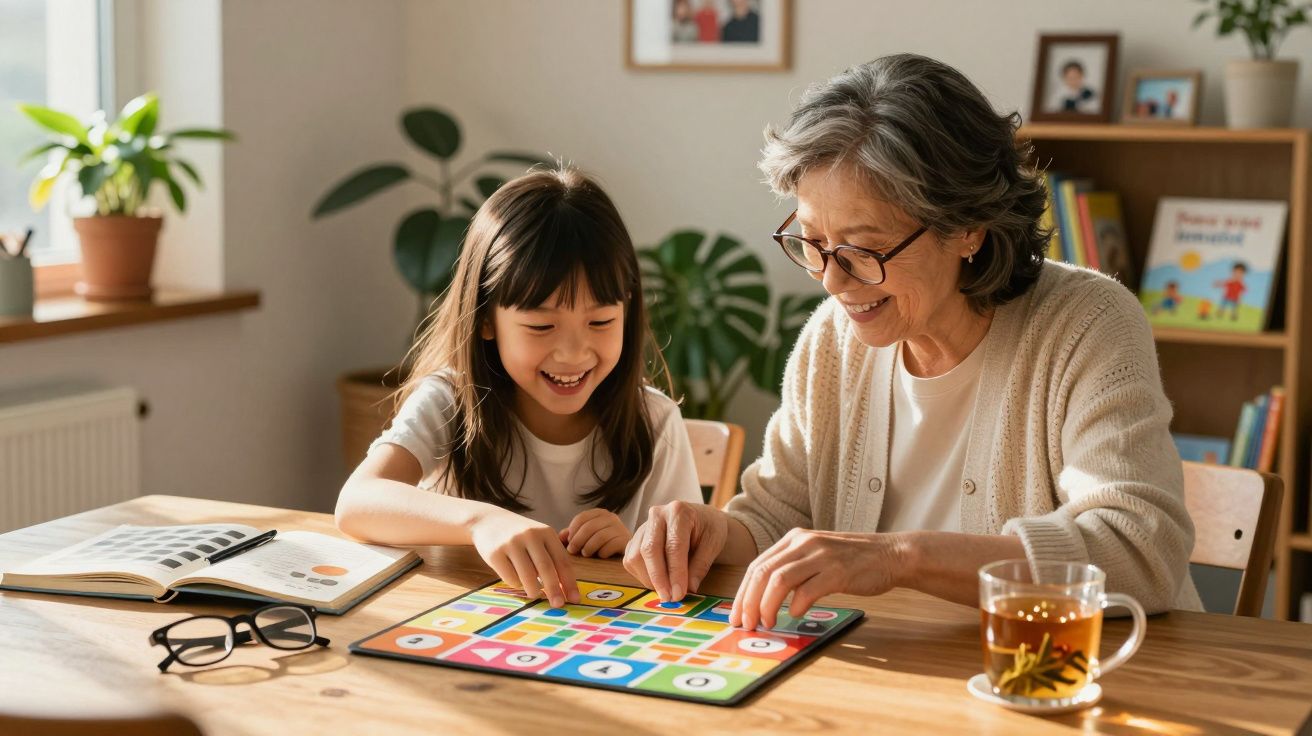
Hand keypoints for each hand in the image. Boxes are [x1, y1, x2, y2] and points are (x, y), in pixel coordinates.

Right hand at [470, 509, 579, 606]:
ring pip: (528, 575)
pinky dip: (517, 584)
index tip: (575, 599)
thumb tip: (565, 589)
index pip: (562, 561)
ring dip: (534, 590)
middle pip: (546, 568)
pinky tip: (516, 580)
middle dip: (554, 590)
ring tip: (535, 594)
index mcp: (546, 532)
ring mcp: (512, 543)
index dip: (569, 582)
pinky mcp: (495, 553)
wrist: (488, 521)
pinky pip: (510, 577)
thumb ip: (552, 557)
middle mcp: (530, 535)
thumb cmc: (520, 535)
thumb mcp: (539, 538)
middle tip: (558, 604)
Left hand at [560, 509, 630, 558]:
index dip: (572, 530)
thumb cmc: (603, 545)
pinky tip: (601, 556)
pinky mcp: (626, 541)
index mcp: (600, 513)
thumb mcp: (588, 537)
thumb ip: (573, 535)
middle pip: (589, 527)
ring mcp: (620, 528)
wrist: (628, 552)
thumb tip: (560, 537)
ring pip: (600, 536)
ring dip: (589, 547)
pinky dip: (602, 552)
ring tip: (586, 554)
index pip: (582, 518)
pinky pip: (611, 546)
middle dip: (578, 540)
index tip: (568, 542)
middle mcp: (611, 518)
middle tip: (572, 551)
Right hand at [623, 501, 727, 601]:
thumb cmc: (708, 529)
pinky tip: (658, 581)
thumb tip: (688, 589)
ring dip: (649, 578)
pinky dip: (643, 575)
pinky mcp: (635, 538)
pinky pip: (631, 560)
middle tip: (669, 598)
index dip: (675, 573)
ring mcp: (643, 525)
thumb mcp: (713, 544)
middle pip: (649, 549)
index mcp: (679, 512)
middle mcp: (657, 515)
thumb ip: (700, 566)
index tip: (679, 594)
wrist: (701, 518)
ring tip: (667, 589)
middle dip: (658, 578)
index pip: (673, 546)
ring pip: (636, 556)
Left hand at [731, 529, 903, 630]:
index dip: (742, 593)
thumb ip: (792, 571)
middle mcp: (804, 543)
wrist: (891, 554)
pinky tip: (794, 614)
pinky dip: (797, 604)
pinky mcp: (838, 570)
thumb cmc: (852, 561)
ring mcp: (821, 555)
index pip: (757, 566)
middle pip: (763, 573)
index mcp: (794, 539)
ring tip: (766, 623)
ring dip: (767, 605)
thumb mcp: (816, 557)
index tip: (737, 616)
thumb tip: (764, 600)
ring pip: (779, 579)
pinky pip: (808, 589)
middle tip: (746, 625)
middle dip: (748, 602)